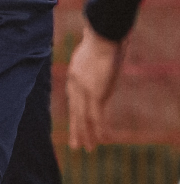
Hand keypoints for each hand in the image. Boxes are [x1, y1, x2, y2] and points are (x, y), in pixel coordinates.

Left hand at [66, 24, 125, 149]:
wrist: (103, 34)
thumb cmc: (102, 35)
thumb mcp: (96, 46)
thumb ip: (99, 53)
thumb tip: (110, 48)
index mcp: (74, 75)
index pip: (74, 100)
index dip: (76, 113)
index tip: (77, 124)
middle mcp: (76, 85)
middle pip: (75, 112)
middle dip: (76, 130)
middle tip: (75, 146)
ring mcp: (85, 90)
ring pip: (84, 118)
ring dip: (86, 134)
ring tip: (86, 149)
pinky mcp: (96, 93)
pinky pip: (95, 116)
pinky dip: (97, 129)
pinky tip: (98, 140)